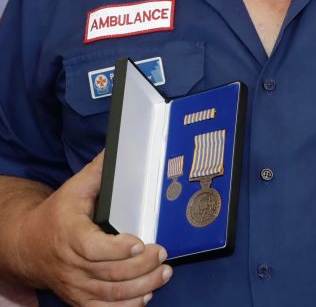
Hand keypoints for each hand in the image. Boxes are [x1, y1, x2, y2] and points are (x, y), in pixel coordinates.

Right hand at [15, 153, 171, 306]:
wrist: (28, 246)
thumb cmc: (57, 215)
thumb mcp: (75, 188)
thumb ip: (99, 172)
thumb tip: (120, 149)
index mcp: (70, 234)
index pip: (93, 248)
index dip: (117, 249)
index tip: (139, 242)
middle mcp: (71, 264)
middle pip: (108, 273)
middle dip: (141, 266)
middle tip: (162, 253)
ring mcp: (75, 285)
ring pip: (110, 294)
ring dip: (141, 286)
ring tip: (163, 272)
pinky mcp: (79, 299)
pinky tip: (145, 296)